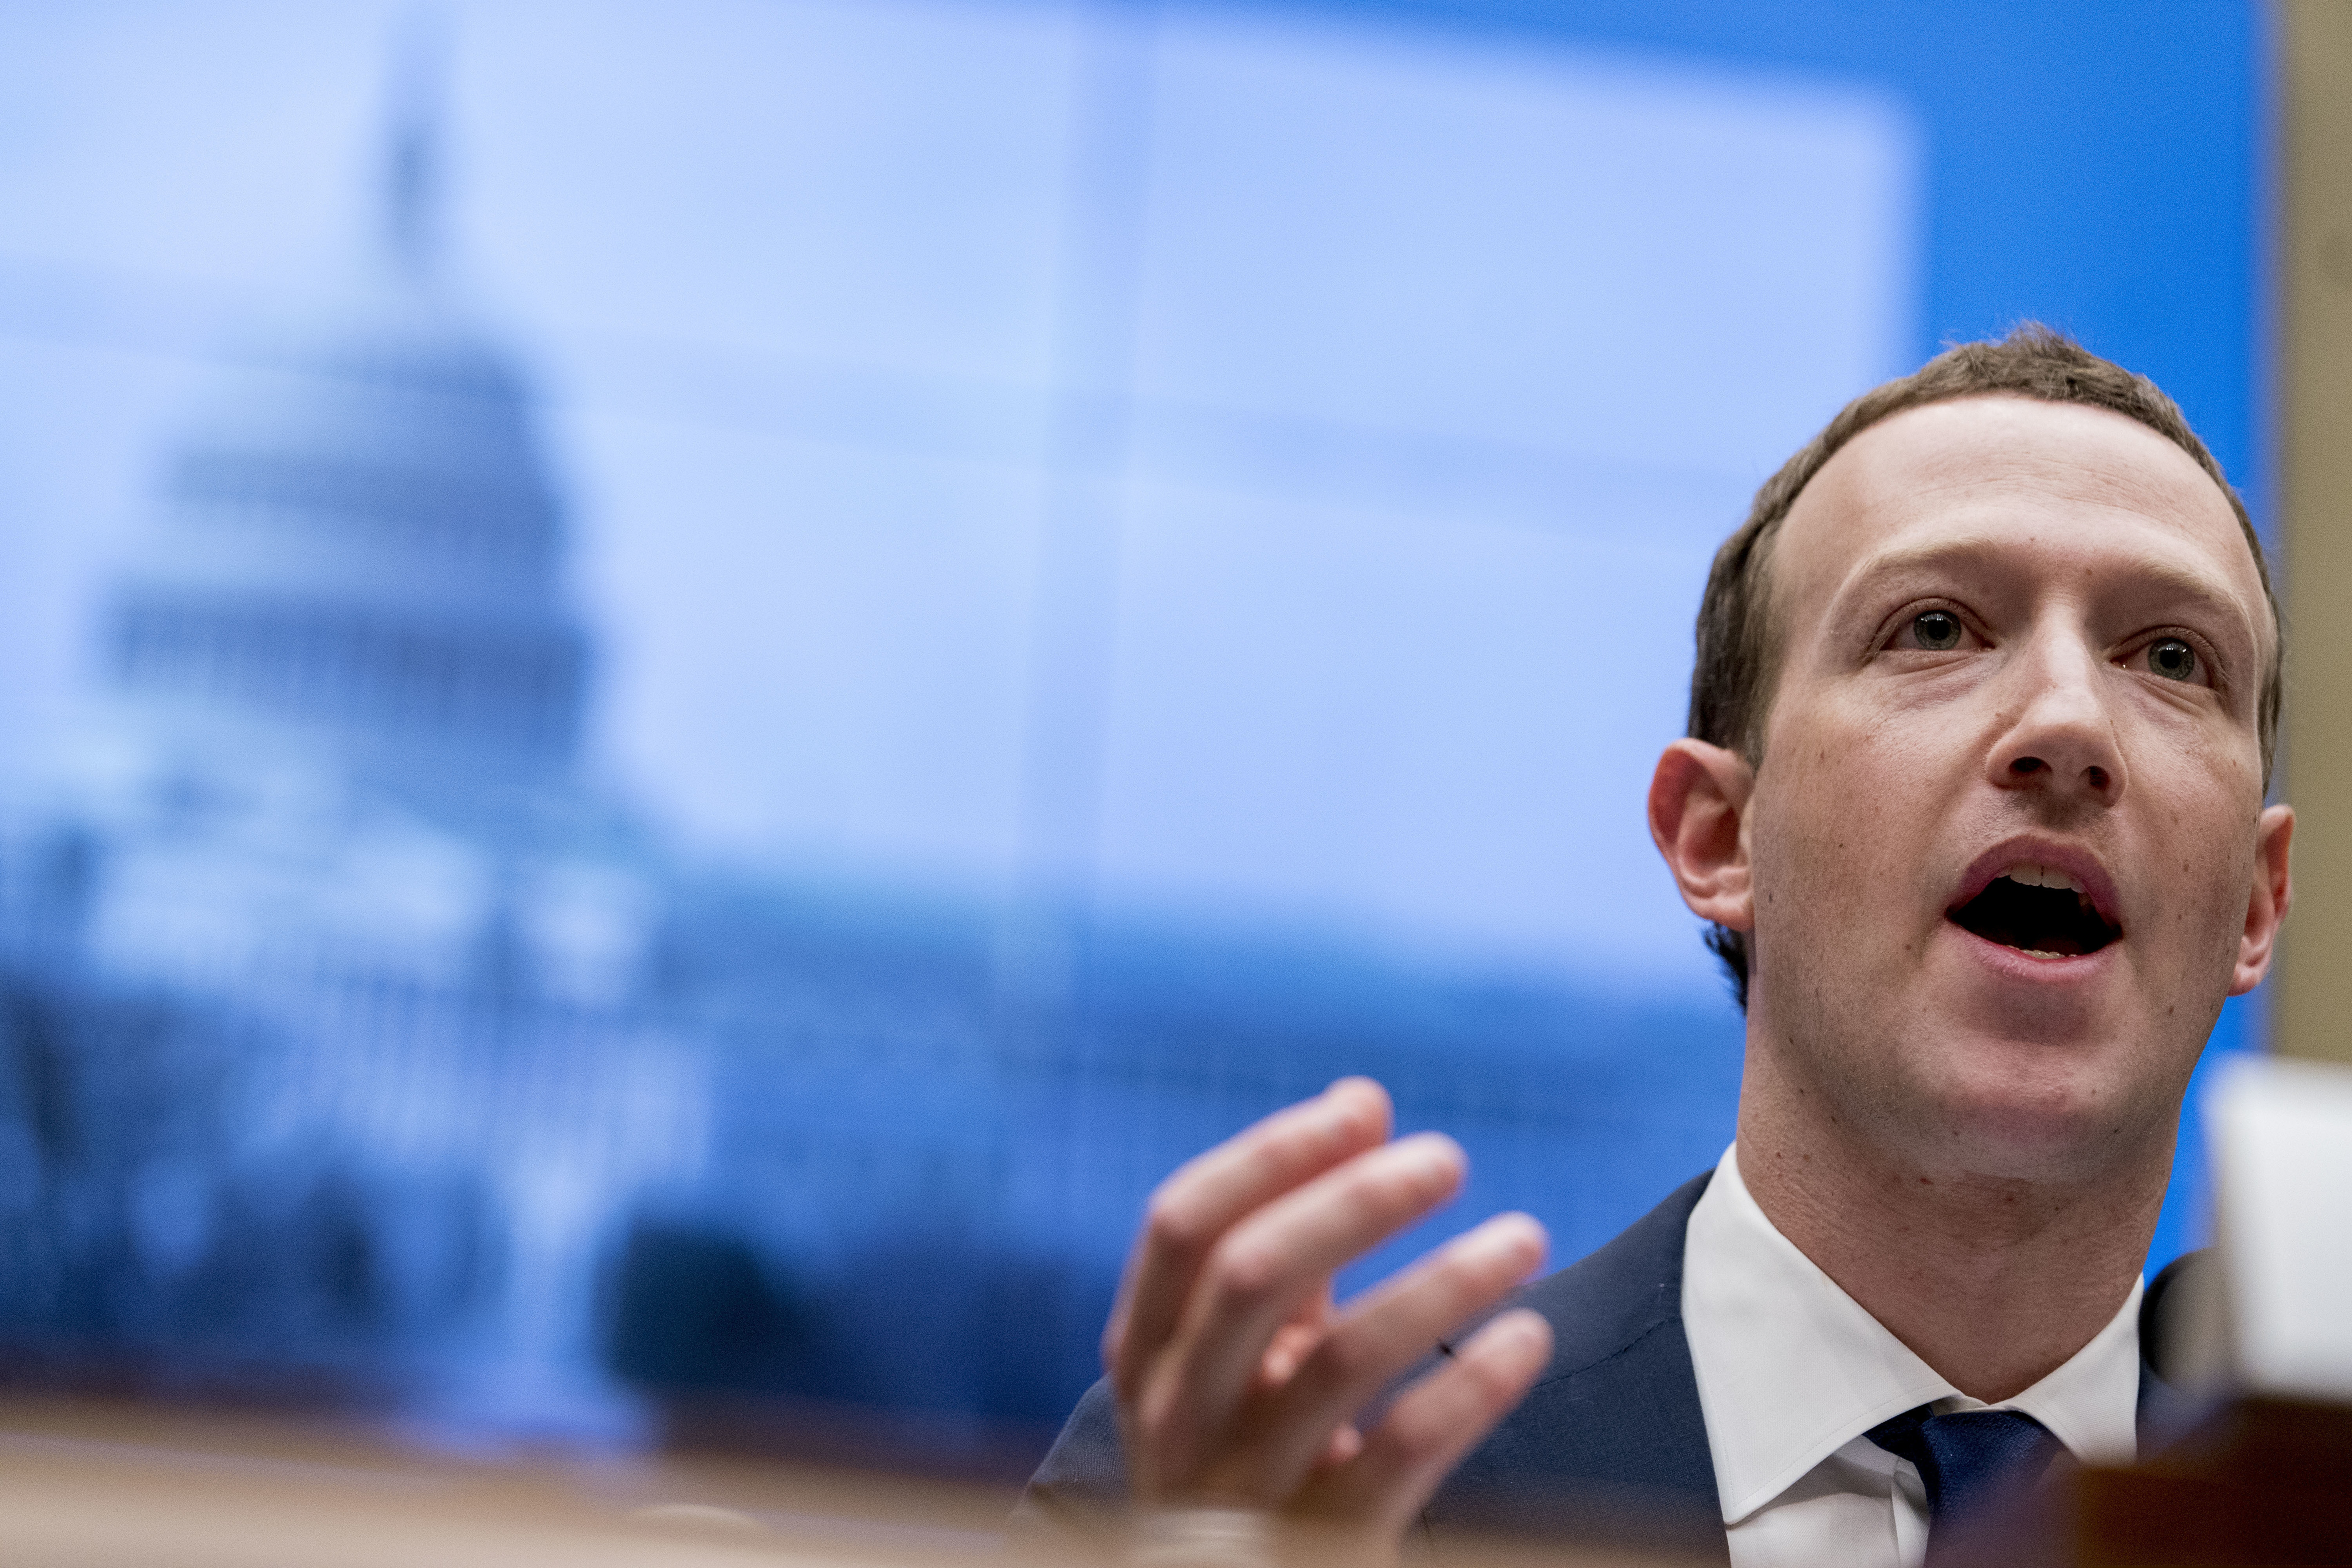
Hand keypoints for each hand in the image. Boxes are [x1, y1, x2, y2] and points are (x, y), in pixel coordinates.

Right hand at [1101, 1078, 1552, 1554]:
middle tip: (1450, 1157)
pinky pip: (1402, 1453)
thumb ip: (1293, 1232)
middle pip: (1252, 1274)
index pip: (1185, 1222)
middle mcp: (1177, 1412)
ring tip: (1525, 1238)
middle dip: (1355, 1202)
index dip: (1272, 1155)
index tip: (1364, 1110)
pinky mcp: (1322, 1544)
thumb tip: (1360, 1102)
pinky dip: (1471, 1388)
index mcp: (1145, 1348)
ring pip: (1341, 1362)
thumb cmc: (1249, 1441)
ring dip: (1442, 1284)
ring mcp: (1243, 1485)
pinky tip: (1527, 1339)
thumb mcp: (1246, 1347)